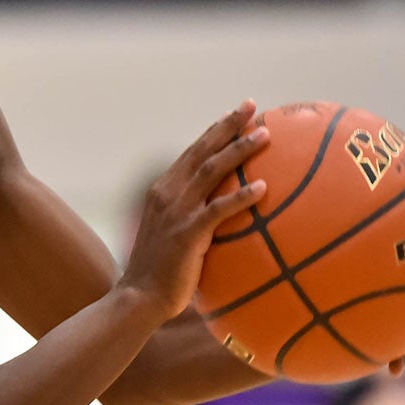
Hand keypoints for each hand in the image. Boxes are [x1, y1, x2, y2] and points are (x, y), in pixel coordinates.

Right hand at [122, 100, 269, 320]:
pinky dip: (240, 196)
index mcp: (163, 191)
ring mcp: (175, 212)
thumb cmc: (161, 273)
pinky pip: (217, 210)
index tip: (236, 114)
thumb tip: (226, 217)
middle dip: (228, 126)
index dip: (215, 131)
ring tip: (264, 136)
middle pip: (201, 151)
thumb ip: (195, 218)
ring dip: (238, 150)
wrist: (139, 298)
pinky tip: (264, 188)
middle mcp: (167, 194)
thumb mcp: (174, 235)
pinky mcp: (186, 234)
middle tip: (251, 107)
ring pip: (210, 171)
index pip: (192, 152)